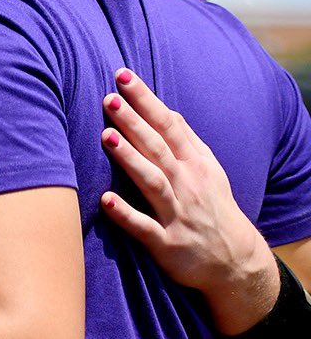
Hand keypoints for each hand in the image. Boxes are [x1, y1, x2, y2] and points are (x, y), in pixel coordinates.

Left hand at [99, 68, 276, 334]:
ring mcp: (177, 214)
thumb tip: (167, 110)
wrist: (235, 262)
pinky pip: (144, 228)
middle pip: (158, 148)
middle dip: (134, 122)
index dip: (147, 101)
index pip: (168, 125)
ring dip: (130, 159)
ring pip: (153, 182)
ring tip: (107, 137)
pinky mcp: (167, 243)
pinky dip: (125, 214)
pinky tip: (104, 200)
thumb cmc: (212, 208)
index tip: (123, 76)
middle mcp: (186, 185)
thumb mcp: (207, 171)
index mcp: (194, 164)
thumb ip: (186, 141)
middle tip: (110, 97)